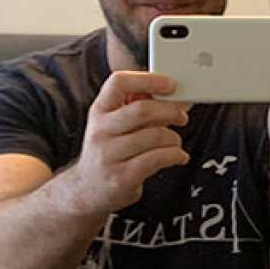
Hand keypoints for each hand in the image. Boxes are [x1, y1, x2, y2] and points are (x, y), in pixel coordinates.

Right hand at [73, 71, 190, 215]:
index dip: (148, 79)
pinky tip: (178, 156)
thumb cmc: (109, 151)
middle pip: (142, 110)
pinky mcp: (122, 177)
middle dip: (170, 111)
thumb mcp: (116, 124)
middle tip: (181, 116)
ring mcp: (109, 155)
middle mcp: (100, 131)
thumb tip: (177, 96)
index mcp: (99, 110)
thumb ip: (141, 107)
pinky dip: (176, 155)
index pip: (119, 82)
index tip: (170, 84)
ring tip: (175, 142)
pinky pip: (158, 158)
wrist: (87, 189)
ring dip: (174, 138)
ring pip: (155, 136)